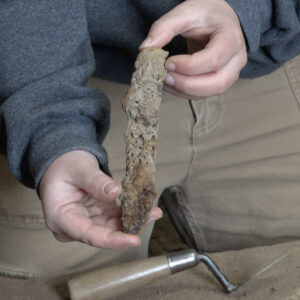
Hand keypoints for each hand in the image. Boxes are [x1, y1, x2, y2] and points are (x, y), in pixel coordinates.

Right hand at [39, 150, 161, 248]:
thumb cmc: (64, 165)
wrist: (62, 163)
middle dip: (129, 228)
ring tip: (153, 211)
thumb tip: (115, 192)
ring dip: (133, 220)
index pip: (88, 234)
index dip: (112, 240)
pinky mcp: (97, 215)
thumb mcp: (79, 168)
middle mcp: (73, 225)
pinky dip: (129, 213)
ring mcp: (86, 220)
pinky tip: (146, 209)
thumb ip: (96, 181)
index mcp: (60, 218)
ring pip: (112, 226)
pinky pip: (114, 217)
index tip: (133, 239)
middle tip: (151, 215)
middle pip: (103, 233)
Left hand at [140, 0, 246, 99]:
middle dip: (186, 84)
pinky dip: (184, 92)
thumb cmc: (205, 15)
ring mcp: (230, 74)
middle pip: (216, 83)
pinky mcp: (219, 82)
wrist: (219, 20)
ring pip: (210, 93)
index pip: (213, 59)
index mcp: (231, 39)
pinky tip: (171, 83)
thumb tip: (145, 49)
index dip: (188, 66)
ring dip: (184, 91)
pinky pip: (203, 94)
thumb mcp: (185, 13)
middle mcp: (236, 60)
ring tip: (164, 80)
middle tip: (164, 77)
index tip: (167, 62)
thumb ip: (164, 28)